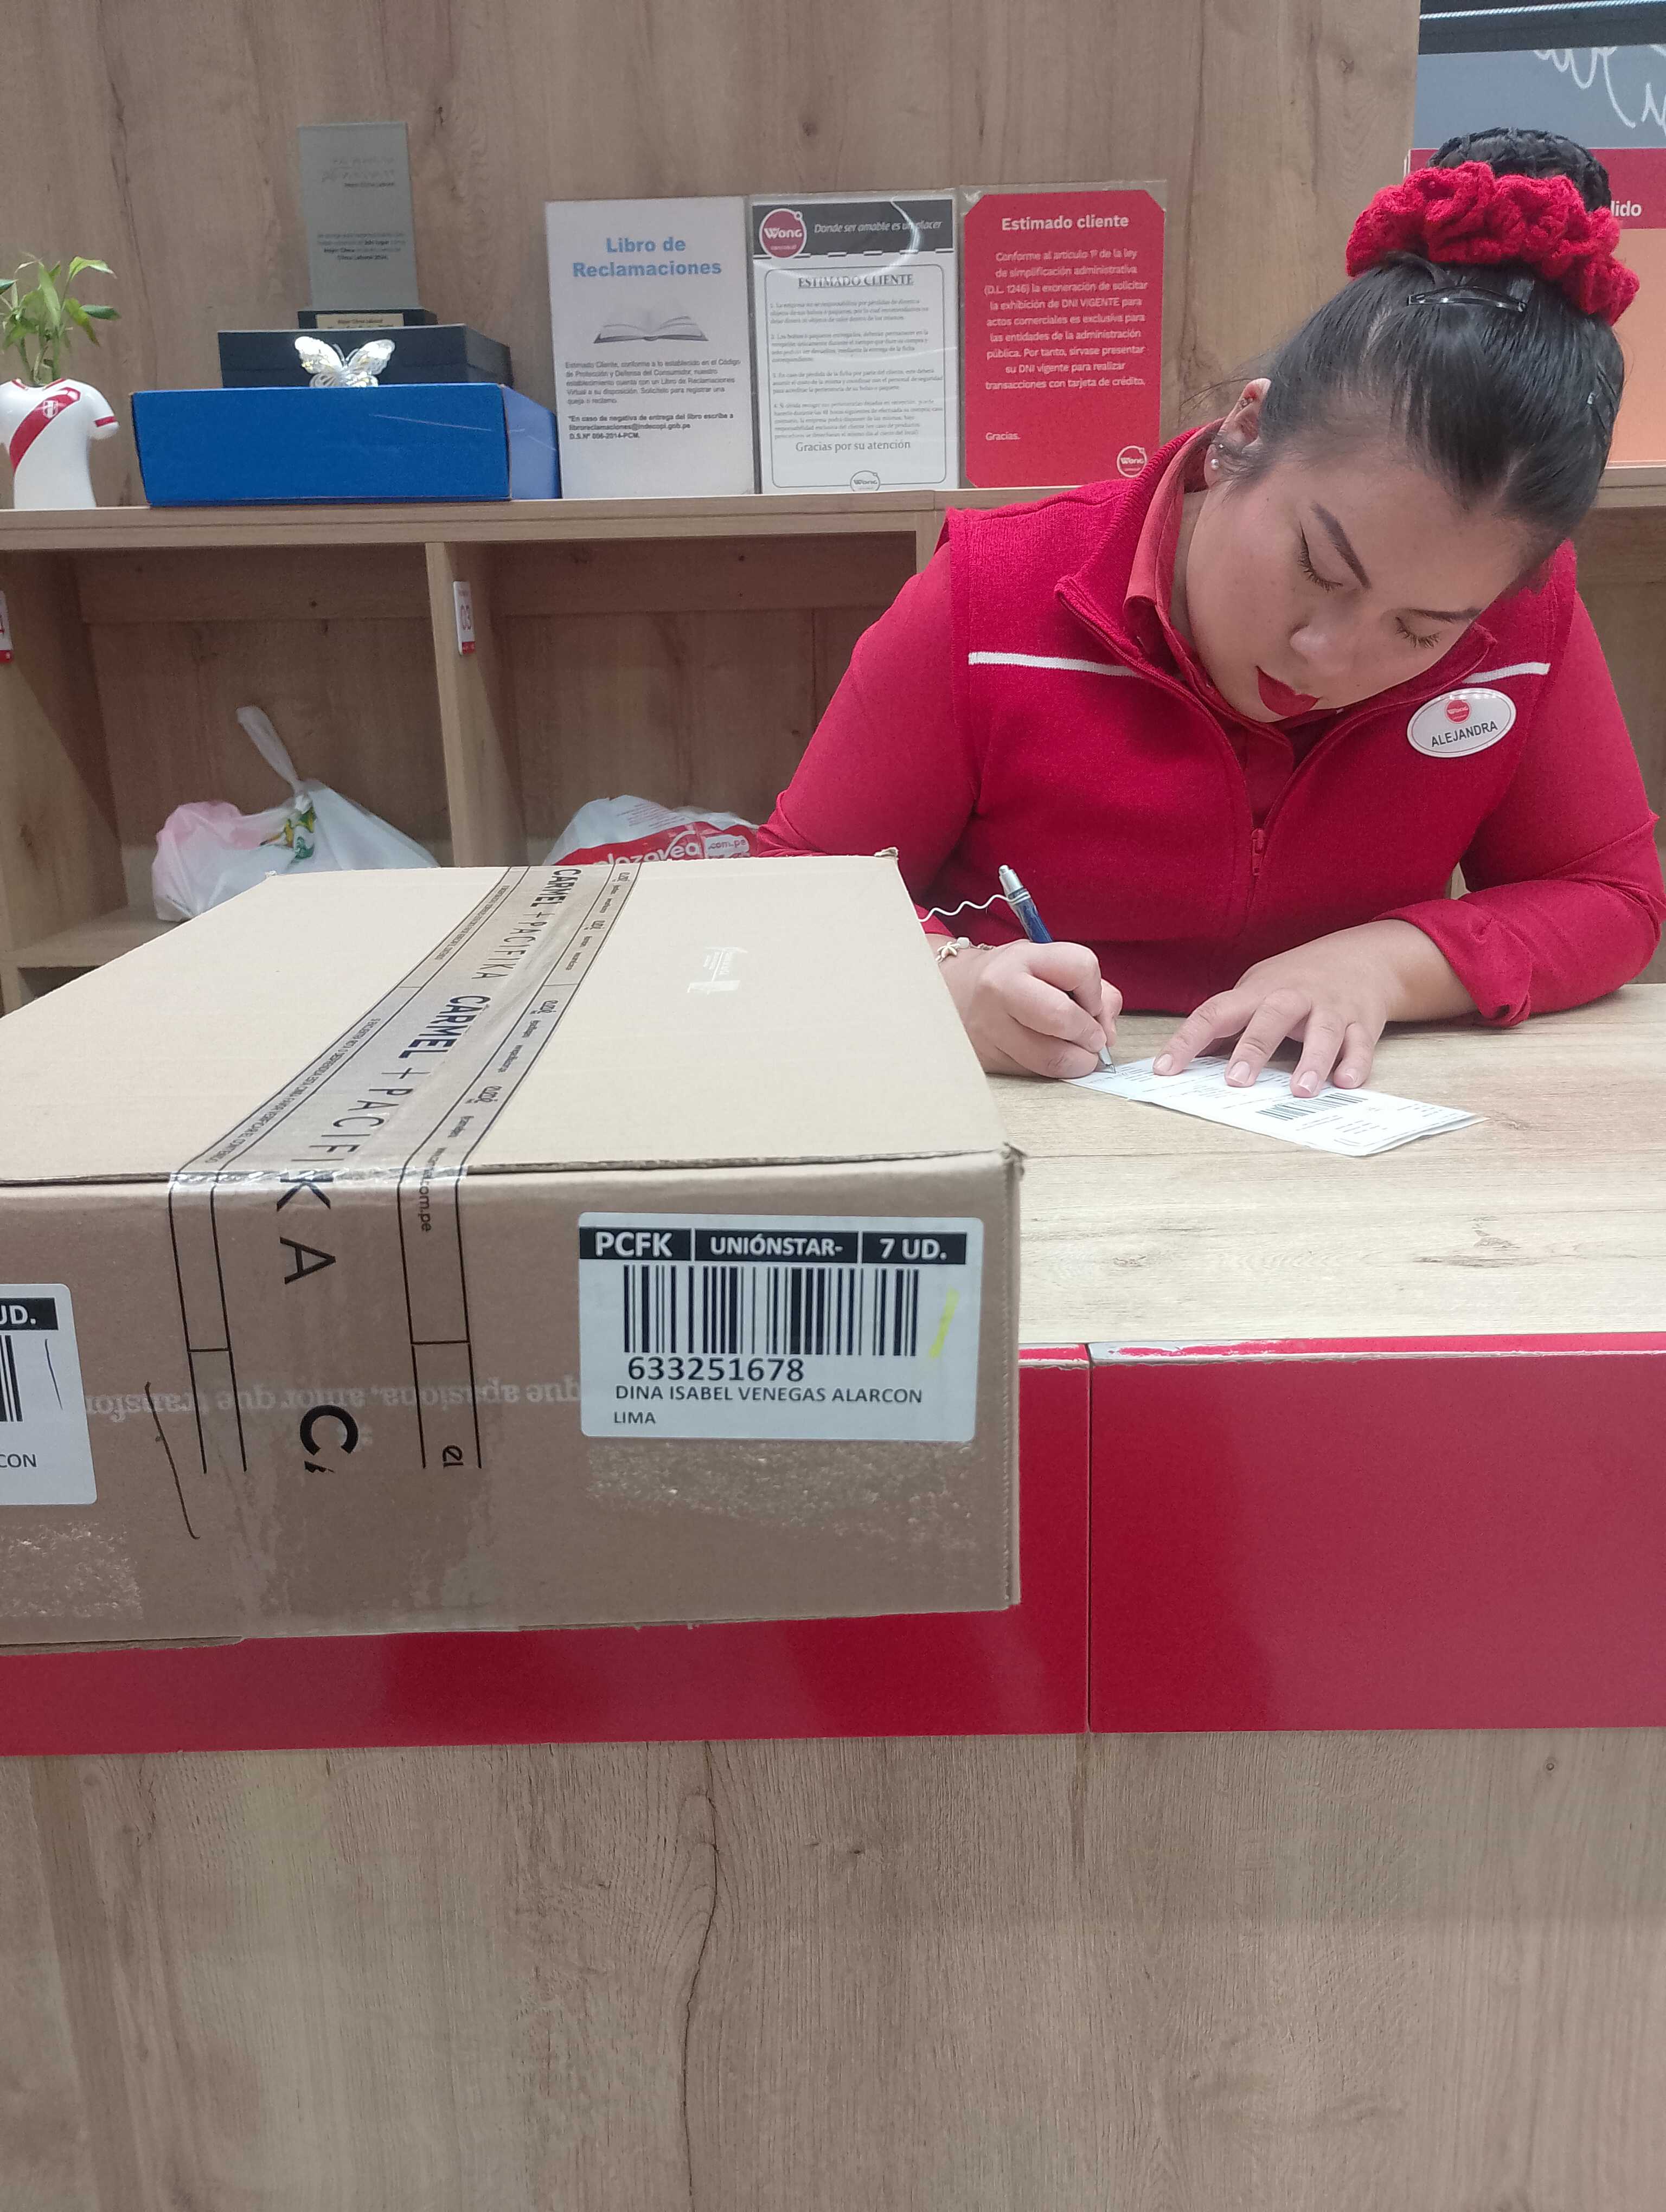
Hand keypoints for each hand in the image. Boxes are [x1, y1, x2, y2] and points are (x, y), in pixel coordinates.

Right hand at [938, 938, 1120, 1078]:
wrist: (953, 993)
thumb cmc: (1014, 978)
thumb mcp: (1049, 965)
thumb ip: (1094, 991)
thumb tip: (1108, 1035)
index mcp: (1022, 958)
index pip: (1081, 967)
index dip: (1095, 991)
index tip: (1090, 1001)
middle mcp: (999, 990)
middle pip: (1062, 1017)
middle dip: (1090, 1034)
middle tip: (1093, 1039)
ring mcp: (989, 1029)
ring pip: (1051, 1059)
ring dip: (1078, 1061)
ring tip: (1077, 1052)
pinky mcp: (987, 1060)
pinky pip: (1035, 1074)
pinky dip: (1054, 1070)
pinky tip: (1050, 1056)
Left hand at [1154, 921, 1472, 1095]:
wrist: (1363, 958)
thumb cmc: (1297, 980)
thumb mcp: (1257, 991)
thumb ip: (1228, 1024)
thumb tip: (1189, 1059)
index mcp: (1257, 992)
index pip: (1214, 1013)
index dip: (1187, 1040)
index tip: (1164, 1070)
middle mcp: (1293, 997)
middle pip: (1270, 1018)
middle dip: (1253, 1050)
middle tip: (1237, 1081)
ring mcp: (1330, 1009)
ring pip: (1322, 1032)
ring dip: (1312, 1061)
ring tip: (1300, 1091)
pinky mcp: (1362, 1022)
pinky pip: (1360, 1043)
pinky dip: (1355, 1062)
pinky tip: (1346, 1082)